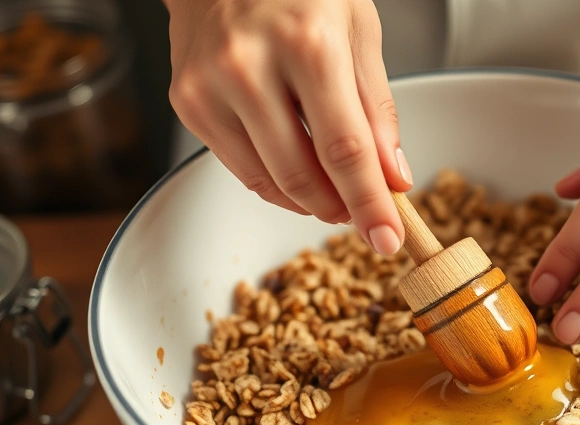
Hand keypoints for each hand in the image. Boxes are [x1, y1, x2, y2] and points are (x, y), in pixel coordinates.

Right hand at [165, 0, 410, 254]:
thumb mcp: (358, 29)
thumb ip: (377, 108)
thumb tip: (392, 177)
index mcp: (307, 44)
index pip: (345, 149)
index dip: (369, 204)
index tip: (388, 239)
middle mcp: (250, 66)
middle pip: (303, 174)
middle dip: (341, 208)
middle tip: (364, 215)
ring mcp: (210, 86)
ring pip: (269, 181)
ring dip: (310, 201)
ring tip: (335, 191)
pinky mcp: (187, 101)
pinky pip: (240, 168)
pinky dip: (276, 182)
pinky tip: (298, 168)